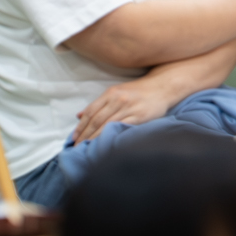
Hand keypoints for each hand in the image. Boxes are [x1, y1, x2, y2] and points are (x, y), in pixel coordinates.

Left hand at [72, 73, 190, 144]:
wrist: (162, 87)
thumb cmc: (138, 91)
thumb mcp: (116, 92)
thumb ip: (99, 104)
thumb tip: (79, 115)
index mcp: (110, 93)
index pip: (90, 112)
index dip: (80, 126)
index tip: (73, 138)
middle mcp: (117, 99)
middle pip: (96, 120)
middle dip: (84, 135)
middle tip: (76, 147)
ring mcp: (128, 108)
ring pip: (106, 125)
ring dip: (94, 138)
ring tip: (86, 148)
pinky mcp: (139, 116)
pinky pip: (121, 127)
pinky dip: (111, 136)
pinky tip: (105, 143)